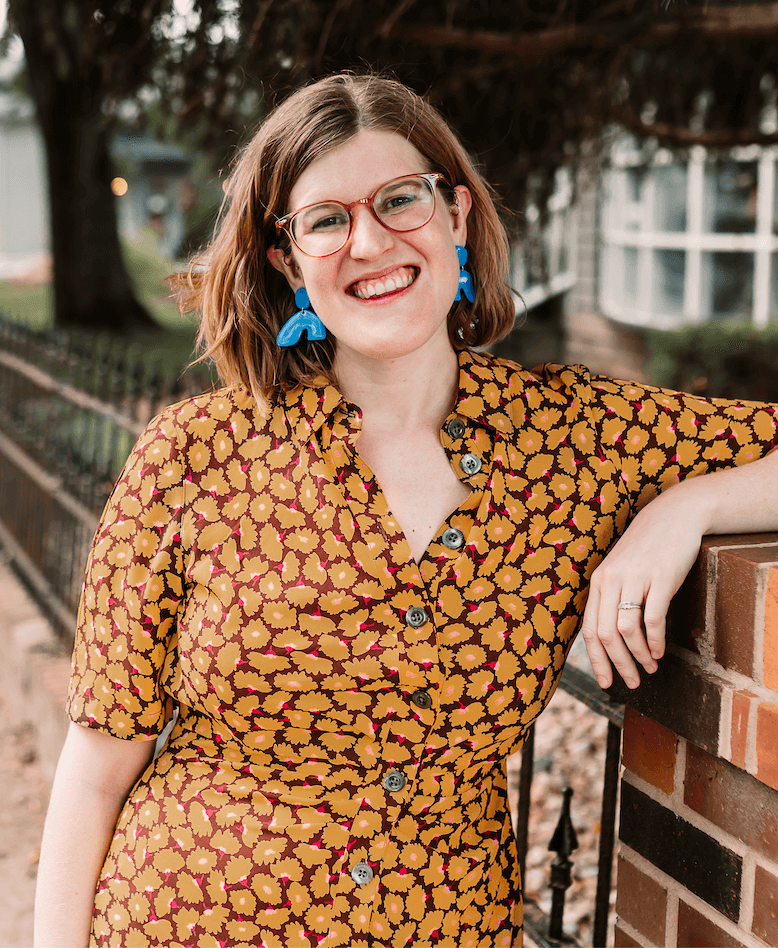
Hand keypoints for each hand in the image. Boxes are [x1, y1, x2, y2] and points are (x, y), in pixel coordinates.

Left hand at [580, 484, 705, 689]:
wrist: (673, 516)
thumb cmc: (646, 549)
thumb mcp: (621, 570)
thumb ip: (612, 597)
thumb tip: (610, 637)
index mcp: (599, 582)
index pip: (590, 629)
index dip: (596, 660)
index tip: (606, 682)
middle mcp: (611, 580)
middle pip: (606, 634)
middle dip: (618, 665)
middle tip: (633, 682)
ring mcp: (635, 578)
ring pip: (627, 630)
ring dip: (638, 656)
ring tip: (650, 668)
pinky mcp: (660, 577)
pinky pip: (652, 618)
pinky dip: (654, 641)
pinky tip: (659, 651)